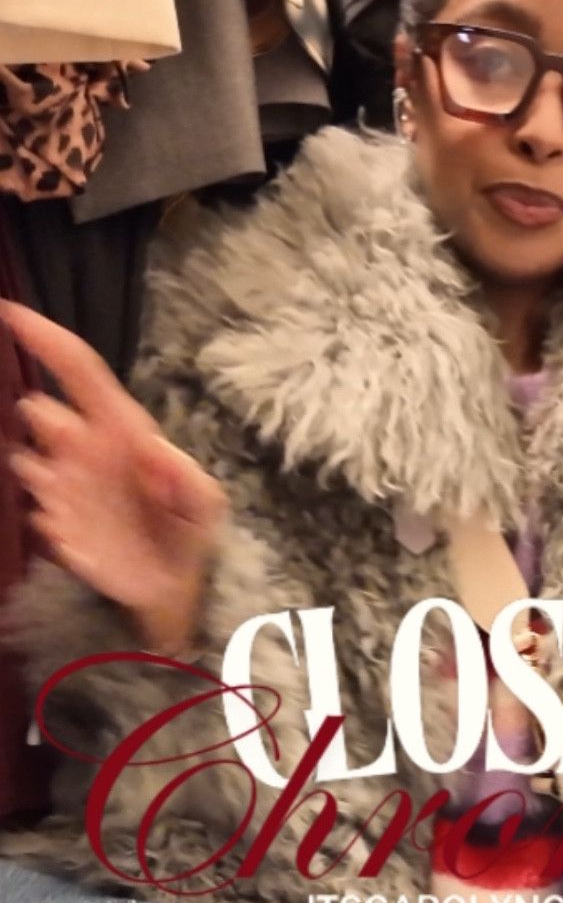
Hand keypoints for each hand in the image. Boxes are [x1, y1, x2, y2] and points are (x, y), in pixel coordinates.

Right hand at [1, 302, 227, 653]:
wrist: (173, 589)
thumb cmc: (188, 532)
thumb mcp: (204, 501)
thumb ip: (183, 475)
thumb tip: (150, 449)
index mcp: (120, 429)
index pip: (80, 372)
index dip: (48, 341)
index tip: (10, 314)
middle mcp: (83, 450)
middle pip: (41, 414)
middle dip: (48, 425)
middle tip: (78, 452)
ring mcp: (63, 487)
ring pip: (26, 461)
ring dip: (46, 476)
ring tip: (86, 505)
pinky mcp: (54, 526)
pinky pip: (38, 514)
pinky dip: (57, 525)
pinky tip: (89, 543)